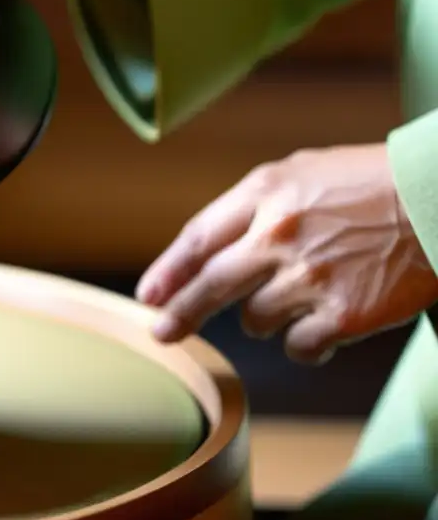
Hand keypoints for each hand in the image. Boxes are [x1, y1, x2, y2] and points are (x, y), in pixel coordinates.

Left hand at [138, 144, 437, 363]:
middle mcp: (280, 233)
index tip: (149, 296)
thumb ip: (252, 205)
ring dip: (268, 316)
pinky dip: (305, 343)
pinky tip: (325, 325)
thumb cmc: (371, 185)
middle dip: (181, 313)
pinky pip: (299, 347)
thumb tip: (206, 250)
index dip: (169, 272)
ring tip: (307, 291)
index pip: (199, 238)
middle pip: (211, 285)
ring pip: (256, 320)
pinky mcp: (345, 315)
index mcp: (266, 191)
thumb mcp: (302, 172)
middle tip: (162, 332)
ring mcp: (311, 276)